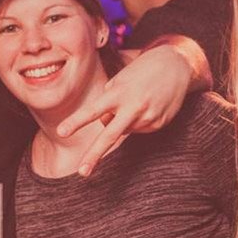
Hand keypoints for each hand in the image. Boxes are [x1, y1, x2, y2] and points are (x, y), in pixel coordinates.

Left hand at [57, 36, 205, 175]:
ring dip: (122, 121)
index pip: (93, 110)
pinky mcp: (159, 124)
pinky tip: (147, 106)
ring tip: (136, 100)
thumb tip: (106, 124)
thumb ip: (108, 102)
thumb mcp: (119, 80)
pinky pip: (138, 129)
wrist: (176, 65)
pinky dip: (136, 121)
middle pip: (110, 135)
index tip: (61, 132)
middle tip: (82, 172)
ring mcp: (148, 118)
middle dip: (95, 154)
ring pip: (123, 130)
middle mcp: (134, 107)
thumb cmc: (140, 70)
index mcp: (119, 93)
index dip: (76, 122)